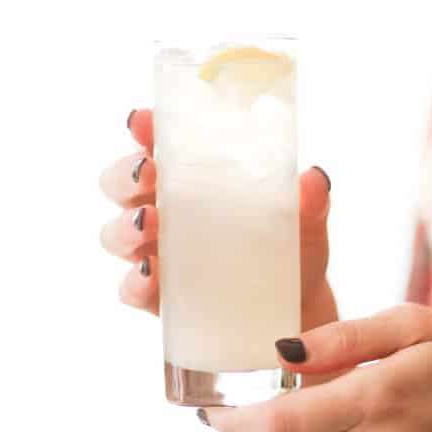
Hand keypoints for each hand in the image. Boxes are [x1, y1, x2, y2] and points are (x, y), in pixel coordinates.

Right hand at [99, 109, 335, 338]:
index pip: (158, 143)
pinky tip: (151, 275)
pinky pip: (132, 288)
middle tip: (149, 175)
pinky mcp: (159, 296)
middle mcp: (166, 210)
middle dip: (124, 176)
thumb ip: (309, 202)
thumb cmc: (291, 250)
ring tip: (148, 224)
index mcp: (194, 177)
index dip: (144, 127)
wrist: (295, 310)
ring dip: (125, 226)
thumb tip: (315, 177)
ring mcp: (156, 252)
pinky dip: (135, 280)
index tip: (143, 120)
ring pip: (116, 233)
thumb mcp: (305, 223)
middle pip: (120, 183)